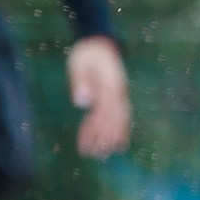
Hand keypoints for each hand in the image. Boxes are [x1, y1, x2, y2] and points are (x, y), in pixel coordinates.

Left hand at [67, 36, 130, 159]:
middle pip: (113, 121)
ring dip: (109, 138)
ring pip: (117, 121)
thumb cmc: (87, 53)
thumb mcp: (80, 63)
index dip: (96, 131)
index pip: (104, 114)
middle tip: (95, 156)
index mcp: (109, 87)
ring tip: (101, 155)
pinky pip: (117, 116)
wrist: (100, 43)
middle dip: (104, 139)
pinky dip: (114, 130)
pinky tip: (109, 143)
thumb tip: (82, 103)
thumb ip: (80, 81)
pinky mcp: (116, 98)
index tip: (87, 146)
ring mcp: (118, 97)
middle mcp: (117, 94)